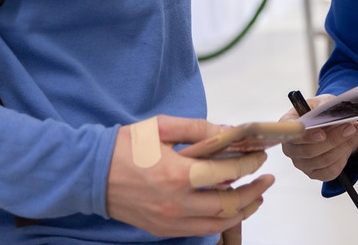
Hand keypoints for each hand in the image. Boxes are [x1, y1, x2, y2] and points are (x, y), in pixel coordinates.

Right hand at [106, 116, 271, 238]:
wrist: (90, 172)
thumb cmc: (126, 146)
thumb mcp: (163, 127)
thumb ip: (199, 129)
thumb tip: (230, 132)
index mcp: (179, 174)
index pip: (228, 173)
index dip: (249, 164)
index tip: (260, 155)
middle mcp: (177, 203)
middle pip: (229, 205)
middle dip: (254, 191)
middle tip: (267, 179)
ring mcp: (170, 220)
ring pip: (218, 224)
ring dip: (242, 211)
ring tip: (256, 197)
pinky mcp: (162, 229)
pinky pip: (199, 230)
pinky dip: (219, 220)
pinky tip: (227, 207)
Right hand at [278, 95, 357, 181]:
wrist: (328, 124)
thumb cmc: (321, 112)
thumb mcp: (323, 101)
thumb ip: (327, 106)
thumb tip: (336, 116)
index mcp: (287, 125)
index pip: (291, 134)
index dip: (306, 136)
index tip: (322, 134)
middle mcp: (290, 147)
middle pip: (309, 151)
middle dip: (333, 139)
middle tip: (350, 127)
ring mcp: (301, 163)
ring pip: (323, 161)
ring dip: (343, 146)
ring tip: (356, 131)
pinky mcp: (313, 173)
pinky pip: (330, 171)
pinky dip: (343, 158)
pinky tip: (349, 145)